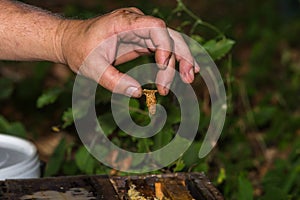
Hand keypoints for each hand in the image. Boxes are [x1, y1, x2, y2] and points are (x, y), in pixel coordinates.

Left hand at [59, 7, 198, 96]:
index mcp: (124, 22)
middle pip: (169, 35)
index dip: (165, 45)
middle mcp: (136, 23)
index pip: (156, 27)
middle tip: (189, 78)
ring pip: (169, 42)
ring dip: (182, 59)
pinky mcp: (141, 40)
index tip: (162, 66)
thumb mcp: (92, 68)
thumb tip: (138, 93)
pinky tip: (184, 70)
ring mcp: (140, 31)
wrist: (70, 41)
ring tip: (190, 78)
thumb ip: (114, 81)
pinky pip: (162, 48)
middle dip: (181, 56)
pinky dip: (173, 60)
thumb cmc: (78, 50)